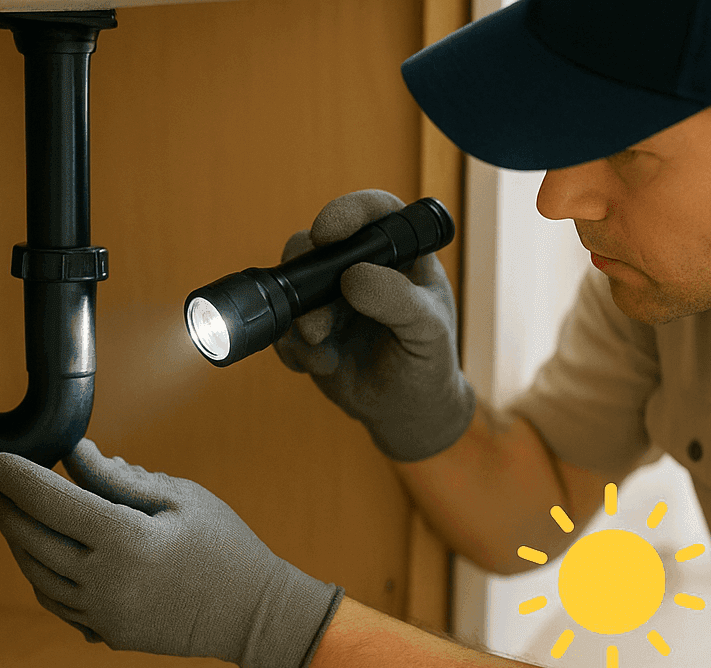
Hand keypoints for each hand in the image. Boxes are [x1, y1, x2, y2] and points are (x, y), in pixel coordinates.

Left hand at [0, 439, 344, 667]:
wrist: (253, 614)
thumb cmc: (224, 545)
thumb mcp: (180, 497)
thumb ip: (120, 478)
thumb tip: (72, 454)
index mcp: (123, 540)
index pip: (48, 501)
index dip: (13, 477)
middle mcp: (104, 581)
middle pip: (30, 539)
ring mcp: (103, 614)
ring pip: (37, 574)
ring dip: (16, 542)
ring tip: (8, 514)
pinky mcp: (108, 633)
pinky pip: (57, 602)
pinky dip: (39, 574)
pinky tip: (38, 554)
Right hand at [274, 189, 475, 462]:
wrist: (406, 413)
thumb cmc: (428, 365)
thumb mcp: (427, 332)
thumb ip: (397, 300)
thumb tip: (353, 276)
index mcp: (400, 254)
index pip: (374, 212)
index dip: (348, 212)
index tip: (328, 233)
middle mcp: (361, 266)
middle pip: (316, 243)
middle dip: (307, 277)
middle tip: (317, 321)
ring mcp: (330, 296)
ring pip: (292, 283)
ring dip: (299, 320)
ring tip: (322, 352)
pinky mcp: (308, 327)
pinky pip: (282, 325)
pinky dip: (292, 347)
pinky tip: (321, 366)